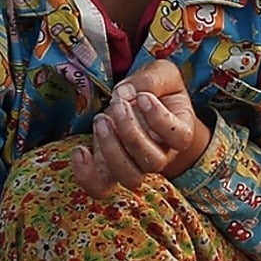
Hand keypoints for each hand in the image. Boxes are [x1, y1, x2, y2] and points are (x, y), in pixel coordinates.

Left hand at [71, 59, 208, 195]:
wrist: (144, 103)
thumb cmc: (157, 89)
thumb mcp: (162, 73)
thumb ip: (151, 79)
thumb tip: (124, 93)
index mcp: (180, 131)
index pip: (180, 137)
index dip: (160, 119)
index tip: (143, 97)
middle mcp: (162, 155)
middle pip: (153, 162)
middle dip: (131, 133)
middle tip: (117, 104)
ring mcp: (136, 166)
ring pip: (130, 178)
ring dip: (112, 150)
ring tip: (101, 120)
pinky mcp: (110, 170)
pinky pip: (100, 187)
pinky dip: (87, 174)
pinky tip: (81, 150)